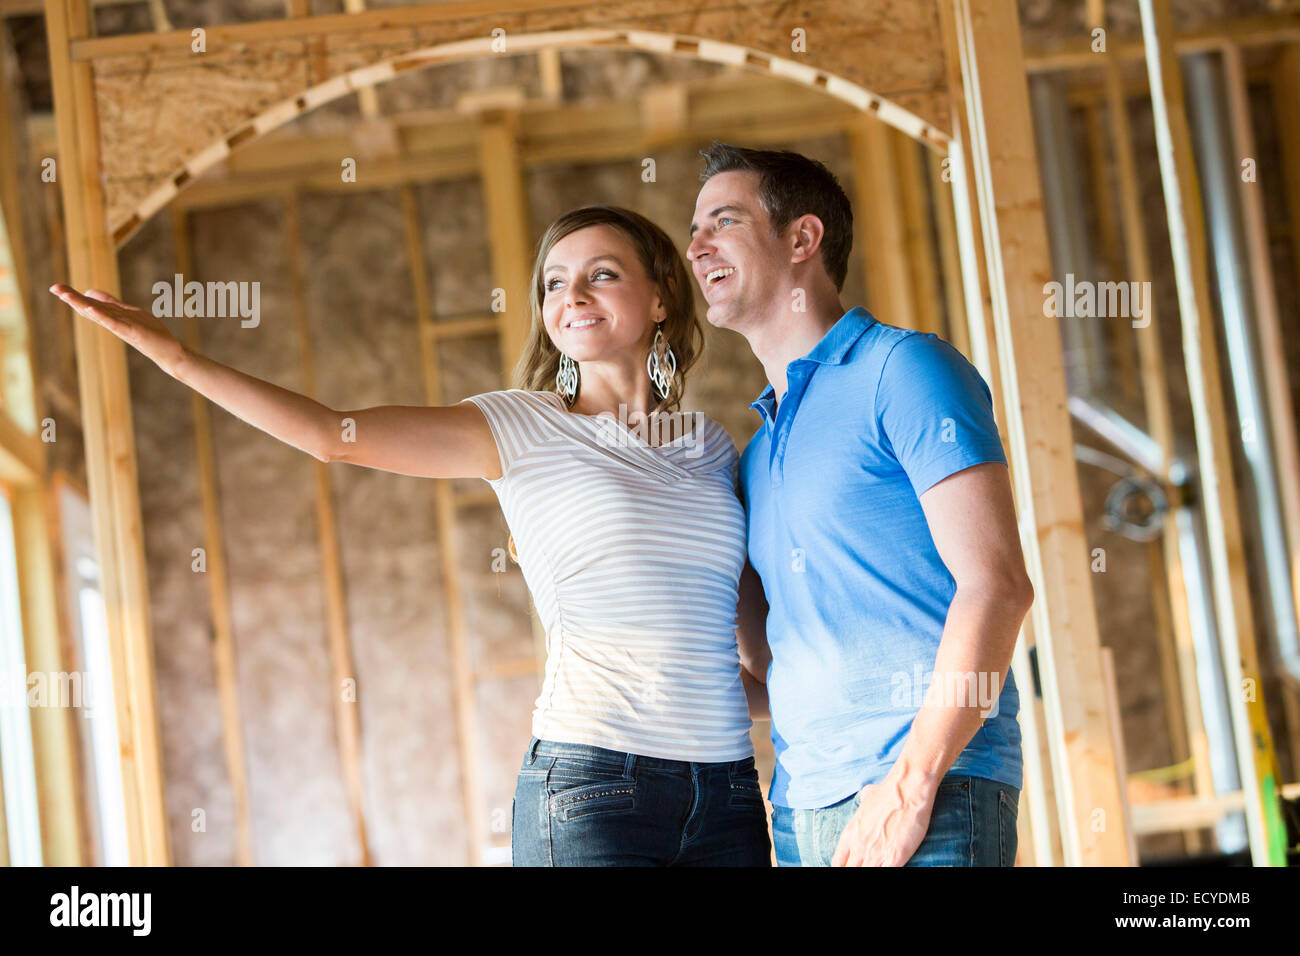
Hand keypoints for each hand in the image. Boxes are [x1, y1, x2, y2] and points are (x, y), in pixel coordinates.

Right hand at [49, 284, 185, 375]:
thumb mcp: (129, 312)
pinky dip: (101, 316)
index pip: (90, 304)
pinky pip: (114, 323)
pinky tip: (90, 308)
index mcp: (113, 317)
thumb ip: (111, 303)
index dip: (74, 296)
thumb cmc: (150, 333)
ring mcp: (122, 327)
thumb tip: (90, 292)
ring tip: (66, 295)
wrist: (169, 352)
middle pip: (90, 308)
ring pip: (99, 314)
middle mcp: (114, 322)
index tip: (56, 287)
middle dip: (72, 298)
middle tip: (53, 288)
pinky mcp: (132, 332)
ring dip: (82, 304)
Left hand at [831, 772, 935, 866]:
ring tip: (877, 864)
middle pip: (850, 870)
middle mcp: (859, 846)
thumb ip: (862, 806)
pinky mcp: (895, 857)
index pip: (837, 862)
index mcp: (850, 833)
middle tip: (866, 864)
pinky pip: (885, 873)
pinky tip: (889, 865)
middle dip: (856, 869)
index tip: (851, 865)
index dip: (843, 867)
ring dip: (871, 868)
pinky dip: (886, 871)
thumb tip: (865, 799)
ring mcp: (876, 853)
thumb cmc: (888, 791)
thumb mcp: (865, 798)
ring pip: (865, 873)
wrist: (907, 789)